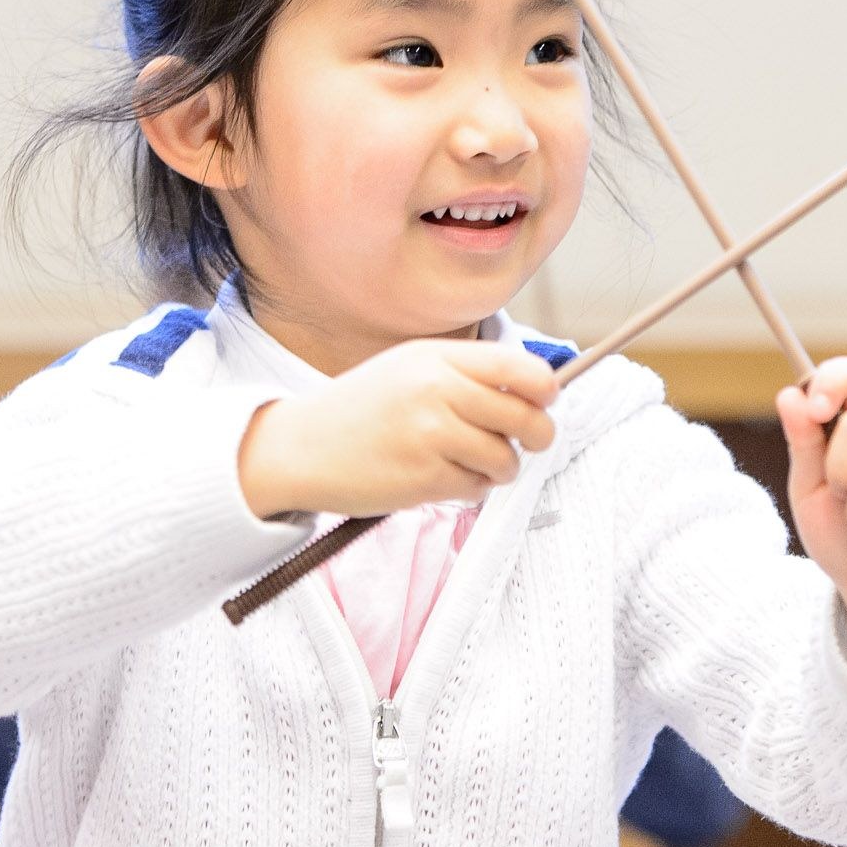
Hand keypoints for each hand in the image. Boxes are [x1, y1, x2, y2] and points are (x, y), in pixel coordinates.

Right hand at [237, 338, 557, 519]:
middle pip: (525, 416)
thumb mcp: (408, 369)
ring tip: (471, 462)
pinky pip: (476, 488)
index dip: (546, 387)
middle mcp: (436, 391)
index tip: (548, 399)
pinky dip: (470, 489)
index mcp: (435, 357)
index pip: (518, 367)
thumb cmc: (360, 410)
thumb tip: (533, 390)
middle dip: (538, 434)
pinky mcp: (423, 478)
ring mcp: (429, 435)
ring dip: (499, 467)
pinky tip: (444, 478)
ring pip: (505, 458)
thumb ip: (465, 374)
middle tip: (530, 441)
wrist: (297, 448)